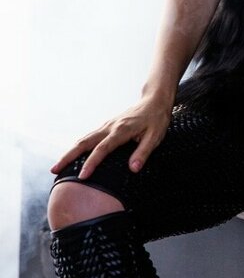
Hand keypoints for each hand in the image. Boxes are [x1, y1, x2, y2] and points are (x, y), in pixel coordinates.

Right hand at [50, 94, 173, 179]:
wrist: (154, 100)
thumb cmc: (156, 119)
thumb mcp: (155, 136)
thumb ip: (144, 152)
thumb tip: (133, 169)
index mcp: (121, 130)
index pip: (102, 149)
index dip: (91, 163)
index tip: (82, 177)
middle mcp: (110, 127)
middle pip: (84, 142)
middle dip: (68, 156)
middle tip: (54, 170)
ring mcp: (107, 125)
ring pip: (84, 139)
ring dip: (69, 152)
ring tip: (57, 166)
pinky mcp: (107, 126)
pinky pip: (89, 137)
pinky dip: (77, 147)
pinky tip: (72, 156)